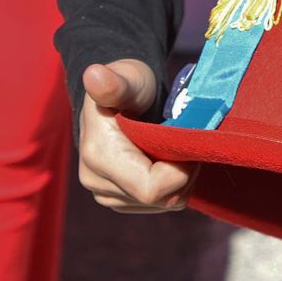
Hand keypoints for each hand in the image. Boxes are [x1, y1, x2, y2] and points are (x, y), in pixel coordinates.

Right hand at [78, 60, 197, 212]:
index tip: (187, 143)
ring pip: (164, 204)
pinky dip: (171, 186)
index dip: (181, 172)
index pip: (152, 189)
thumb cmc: (129, 84)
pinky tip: (165, 160)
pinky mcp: (118, 200)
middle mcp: (96, 181)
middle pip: (161, 200)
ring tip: (171, 149)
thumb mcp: (129, 78)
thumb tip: (95, 75)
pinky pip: (159, 205)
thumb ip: (115, 83)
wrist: (118, 95)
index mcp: (99, 156)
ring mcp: (105, 194)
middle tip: (183, 143)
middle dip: (183, 174)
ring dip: (178, 180)